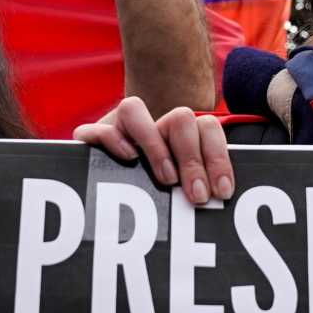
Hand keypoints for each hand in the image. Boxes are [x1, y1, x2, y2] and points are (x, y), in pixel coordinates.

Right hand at [75, 96, 233, 206]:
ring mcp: (119, 130)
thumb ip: (200, 189)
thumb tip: (222, 201)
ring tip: (166, 179)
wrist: (103, 204)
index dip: (218, 157)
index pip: (207, 127)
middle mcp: (152, 127)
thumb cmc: (155, 201)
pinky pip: (96, 129)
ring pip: (133, 109)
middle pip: (179, 118)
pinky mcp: (90, 141)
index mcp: (179, 136)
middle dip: (192, 159)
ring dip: (154, 144)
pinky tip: (129, 160)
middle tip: (197, 195)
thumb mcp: (183, 194)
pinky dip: (113, 140)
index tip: (222, 191)